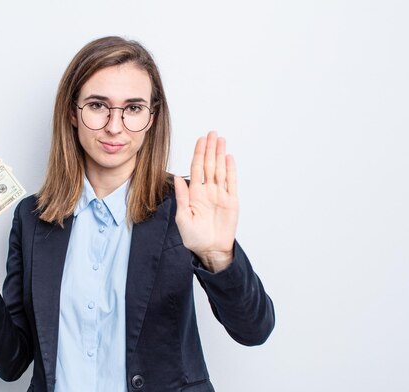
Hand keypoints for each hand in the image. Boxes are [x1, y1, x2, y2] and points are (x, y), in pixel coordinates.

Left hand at [174, 131, 238, 271]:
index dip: (198, 154)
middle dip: (210, 149)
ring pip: (220, 170)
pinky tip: (229, 158)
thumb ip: (181, 197)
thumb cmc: (194, 237)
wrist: (210, 250)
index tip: (200, 140)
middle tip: (212, 134)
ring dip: (220, 155)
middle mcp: (207, 191)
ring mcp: (220, 195)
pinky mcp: (231, 201)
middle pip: (209, 165)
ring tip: (221, 140)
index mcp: (194, 194)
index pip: (196, 169)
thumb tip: (177, 178)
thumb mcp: (183, 217)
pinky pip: (231, 182)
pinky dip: (230, 170)